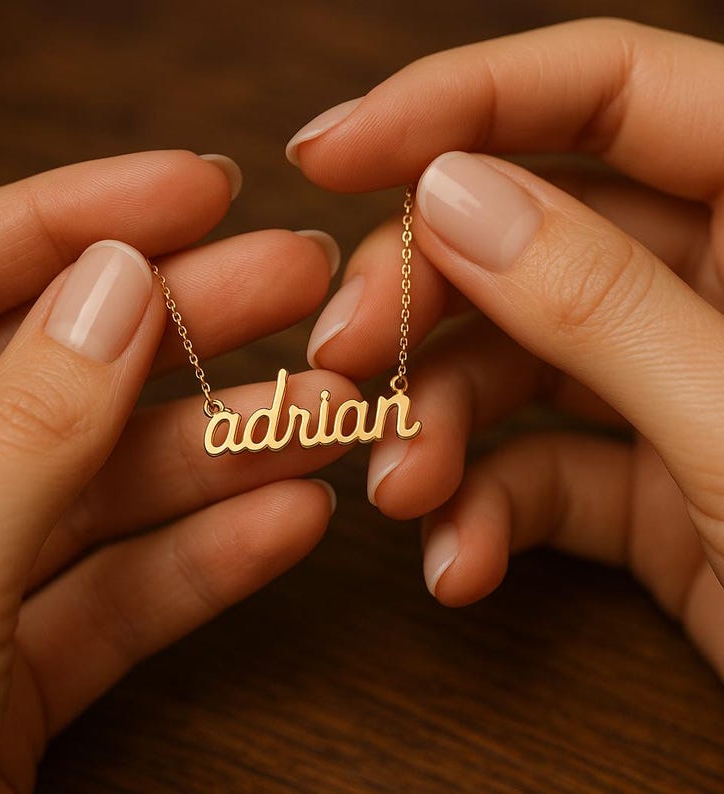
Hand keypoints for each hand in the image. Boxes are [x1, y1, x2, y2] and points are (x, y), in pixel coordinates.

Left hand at [0, 151, 352, 792]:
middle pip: (59, 369)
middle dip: (188, 318)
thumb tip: (115, 285)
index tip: (200, 187)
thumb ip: (19, 434)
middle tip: (300, 278)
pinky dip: (208, 559)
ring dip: (227, 448)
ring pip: (111, 483)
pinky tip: (293, 521)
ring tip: (333, 410)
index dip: (81, 217)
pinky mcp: (14, 668)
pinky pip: (122, 591)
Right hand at [287, 19, 723, 677]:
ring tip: (402, 493)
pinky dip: (482, 513)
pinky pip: (537, 469)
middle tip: (340, 353)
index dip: (458, 102)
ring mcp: (675, 388)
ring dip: (433, 426)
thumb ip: (601, 305)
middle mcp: (718, 287)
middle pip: (526, 234)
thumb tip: (452, 198)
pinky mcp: (648, 485)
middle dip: (418, 298)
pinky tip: (459, 564)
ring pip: (511, 361)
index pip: (608, 93)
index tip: (332, 150)